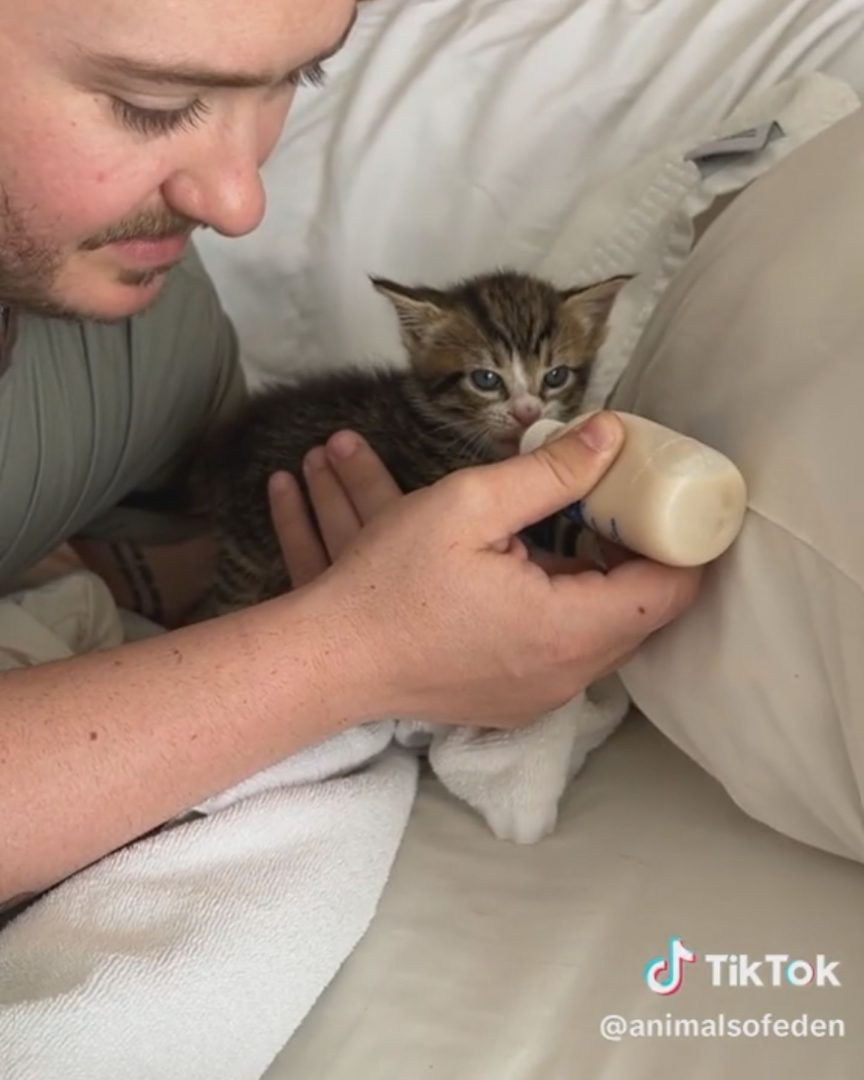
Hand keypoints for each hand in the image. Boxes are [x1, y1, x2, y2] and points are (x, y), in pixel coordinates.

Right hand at [281, 413, 701, 729]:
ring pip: (604, 636)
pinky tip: (527, 575)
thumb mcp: (469, 506)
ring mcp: (541, 698)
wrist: (329, 661)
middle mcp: (566, 677)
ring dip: (598, 583)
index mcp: (566, 629)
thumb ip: (552, 471)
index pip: (669, 591)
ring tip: (569, 530)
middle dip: (638, 556)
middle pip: (642, 615)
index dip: (680, 541)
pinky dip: (566, 613)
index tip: (661, 499)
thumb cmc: (390, 583)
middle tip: (615, 505)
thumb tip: (613, 435)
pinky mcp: (516, 704)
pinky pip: (567, 655)